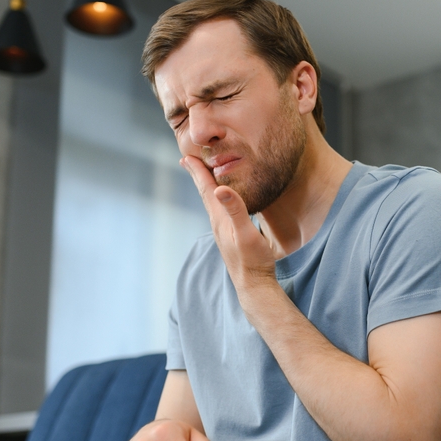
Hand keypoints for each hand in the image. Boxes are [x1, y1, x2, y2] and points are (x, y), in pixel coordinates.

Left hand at [180, 155, 276, 292]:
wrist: (254, 284)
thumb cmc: (253, 260)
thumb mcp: (246, 233)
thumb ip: (236, 210)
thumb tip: (219, 189)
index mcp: (220, 219)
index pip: (206, 190)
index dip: (197, 172)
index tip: (186, 156)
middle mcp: (217, 223)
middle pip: (205, 194)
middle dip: (197, 175)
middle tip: (187, 160)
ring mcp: (223, 231)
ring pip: (211, 203)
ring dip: (206, 187)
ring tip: (203, 176)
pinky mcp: (229, 236)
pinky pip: (219, 211)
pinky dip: (217, 199)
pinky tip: (222, 201)